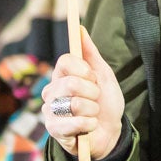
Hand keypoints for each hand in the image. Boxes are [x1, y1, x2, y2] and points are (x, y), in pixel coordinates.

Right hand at [41, 27, 124, 160]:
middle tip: (95, 99)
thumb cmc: (105, 102)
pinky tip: (89, 126)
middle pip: (70, 82)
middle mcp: (51, 92)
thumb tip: (80, 28)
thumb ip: (90, 53)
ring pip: (73, 103)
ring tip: (92, 114)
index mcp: (62, 75)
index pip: (64, 61)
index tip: (93, 77)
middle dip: (92, 92)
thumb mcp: (103, 75)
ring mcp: (50, 111)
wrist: (110, 132)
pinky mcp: (53, 130)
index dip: (83, 69)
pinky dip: (89, 124)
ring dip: (92, 110)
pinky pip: (74, 123)